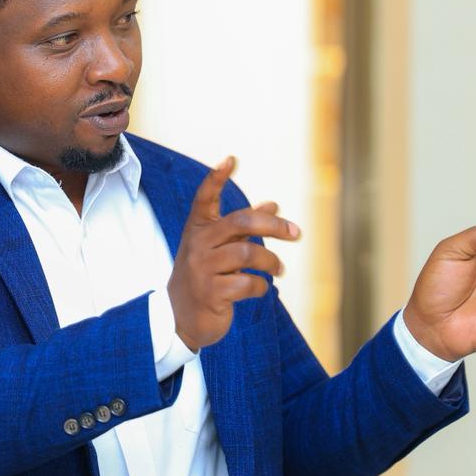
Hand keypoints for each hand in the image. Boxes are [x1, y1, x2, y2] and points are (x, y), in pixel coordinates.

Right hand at [167, 157, 301, 350]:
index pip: (205, 198)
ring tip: (279, 269)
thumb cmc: (205, 275)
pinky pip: (248, 283)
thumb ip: (243, 228)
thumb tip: (273, 204)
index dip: (216, 178)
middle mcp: (198, 244)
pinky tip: (260, 288)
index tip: (231, 159)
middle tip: (296, 234)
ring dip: (271, 262)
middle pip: (240, 222)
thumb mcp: (219, 248)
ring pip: (248, 254)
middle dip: (274, 226)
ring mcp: (202, 269)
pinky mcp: (211, 293)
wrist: (180, 316)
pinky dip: (261, 286)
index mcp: (198, 229)